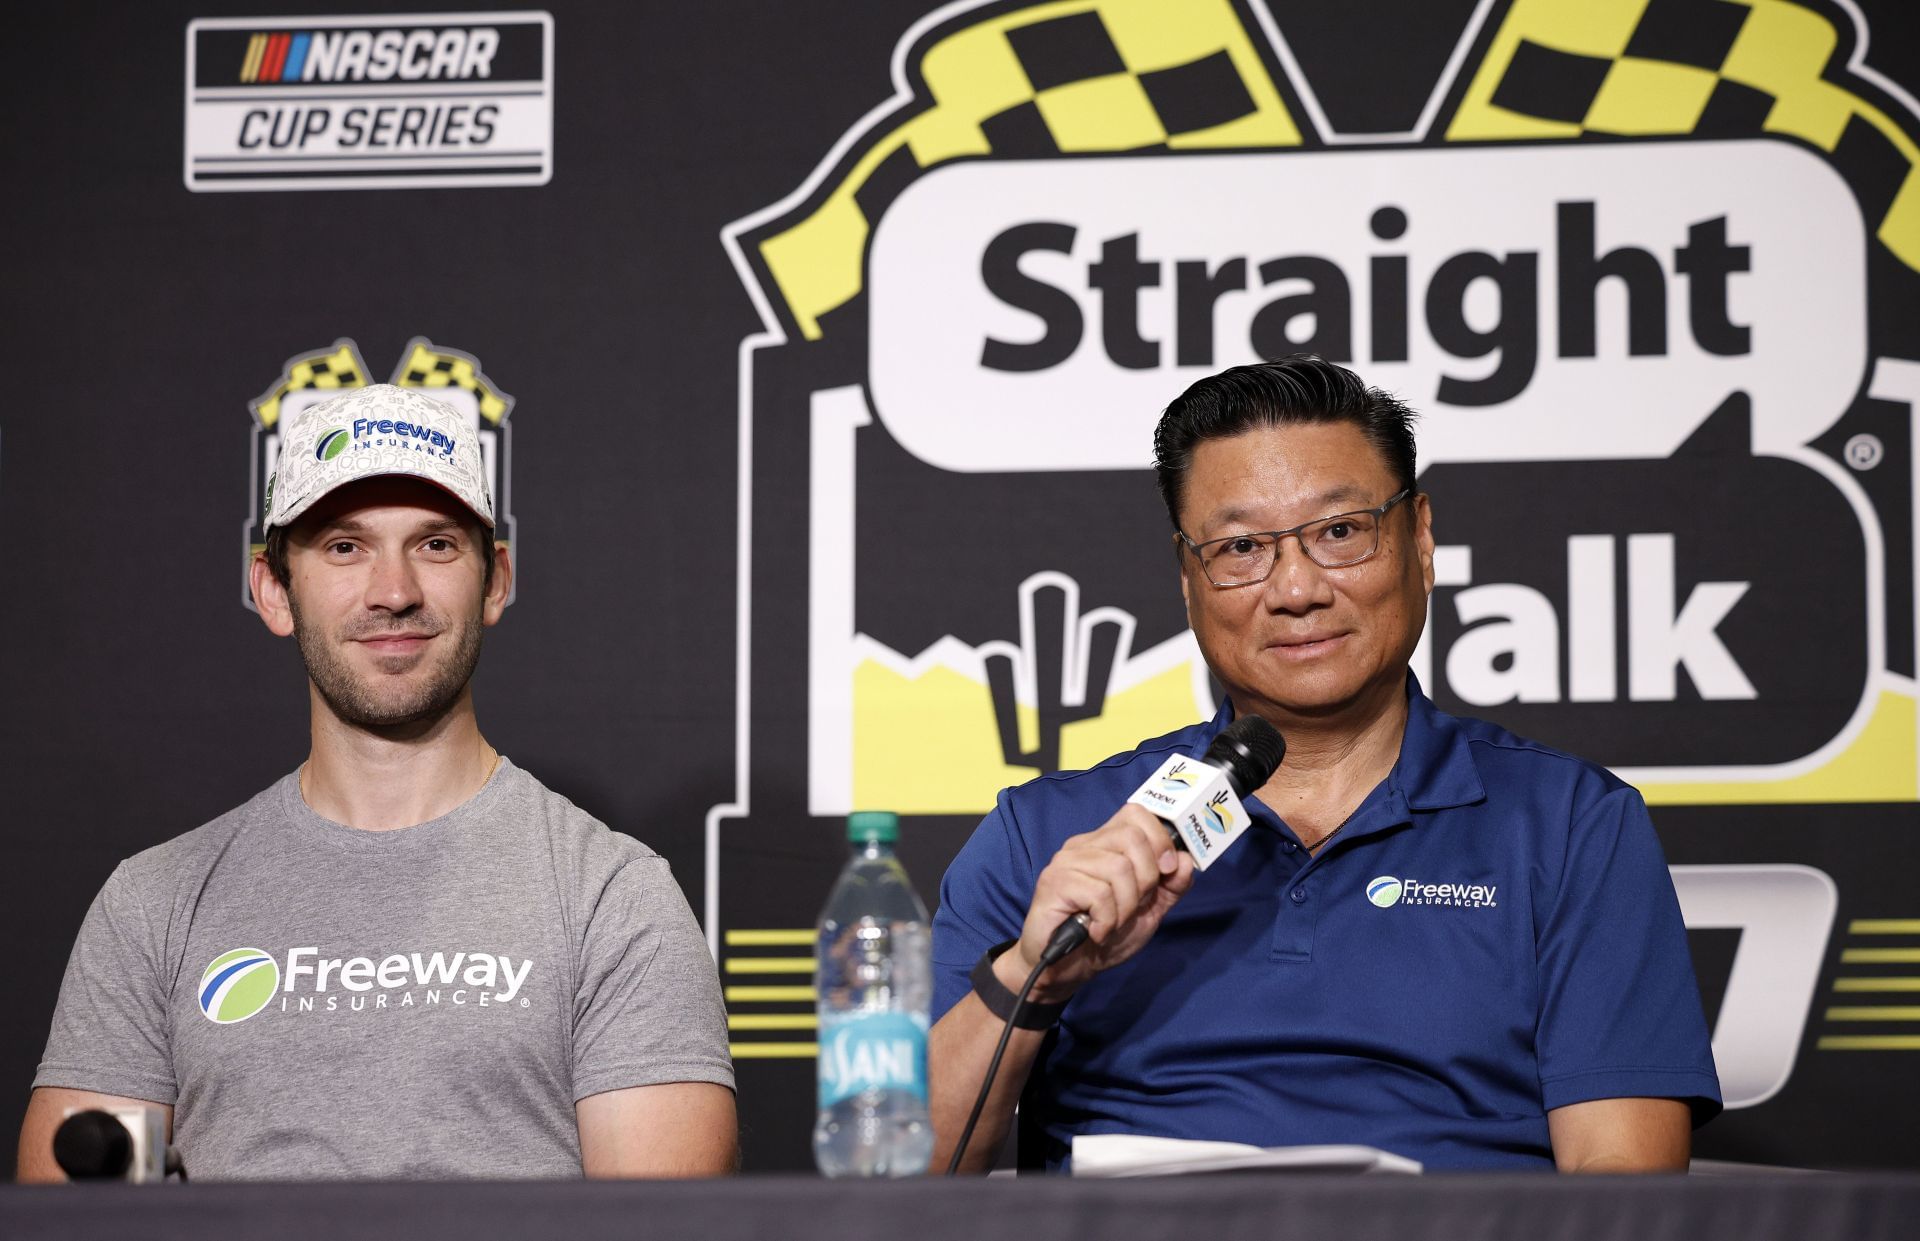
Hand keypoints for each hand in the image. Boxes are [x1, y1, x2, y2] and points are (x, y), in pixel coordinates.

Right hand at [1004, 805, 1195, 1002]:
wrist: (1068, 969)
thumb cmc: (1105, 936)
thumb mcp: (1149, 911)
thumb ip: (1171, 886)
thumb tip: (1185, 860)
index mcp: (1105, 844)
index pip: (1135, 813)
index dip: (1159, 839)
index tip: (1166, 870)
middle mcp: (1083, 845)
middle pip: (1133, 837)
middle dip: (1147, 879)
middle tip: (1133, 907)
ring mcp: (1066, 862)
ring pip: (1119, 868)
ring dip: (1126, 907)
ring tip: (1111, 923)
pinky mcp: (1054, 883)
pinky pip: (1100, 894)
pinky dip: (1107, 921)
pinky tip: (1096, 931)